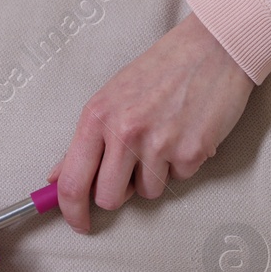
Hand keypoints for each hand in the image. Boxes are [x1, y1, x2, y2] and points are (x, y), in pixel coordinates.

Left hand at [48, 12, 255, 232]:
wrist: (214, 47)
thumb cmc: (162, 68)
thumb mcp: (113, 95)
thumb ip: (87, 139)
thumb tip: (57, 176)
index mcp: (98, 116)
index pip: (72, 181)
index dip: (72, 212)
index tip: (79, 224)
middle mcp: (124, 131)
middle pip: (108, 198)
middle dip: (119, 192)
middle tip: (133, 167)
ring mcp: (159, 144)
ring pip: (146, 192)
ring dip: (154, 175)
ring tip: (165, 137)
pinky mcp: (192, 152)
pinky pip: (179, 179)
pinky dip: (182, 163)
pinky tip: (186, 132)